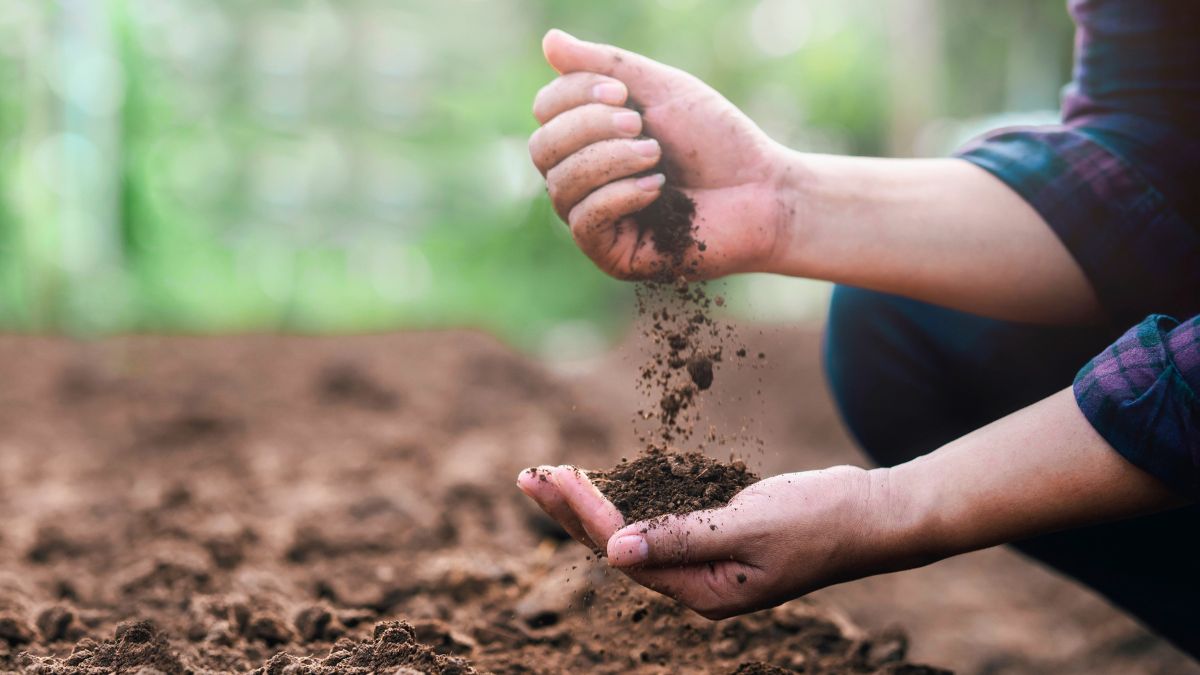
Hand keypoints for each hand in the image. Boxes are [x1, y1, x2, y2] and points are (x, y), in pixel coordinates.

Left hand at [516, 464, 906, 618]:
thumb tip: (615, 552)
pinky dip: (629, 502)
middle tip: (529, 475)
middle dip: (571, 512)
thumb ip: (682, 538)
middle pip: (617, 549)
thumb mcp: (750, 528)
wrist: (873, 515)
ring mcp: (707, 564)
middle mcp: (698, 585)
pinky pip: (659, 524)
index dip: (584, 514)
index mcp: (704, 593)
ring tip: (551, 478)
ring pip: (633, 536)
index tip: (550, 477)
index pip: (625, 553)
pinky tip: (606, 486)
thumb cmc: (820, 519)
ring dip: (592, 506)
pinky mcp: (716, 540)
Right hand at [528, 29, 792, 279]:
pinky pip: (585, 222)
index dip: (573, 95)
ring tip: (655, 155)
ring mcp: (595, 220)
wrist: (764, 192)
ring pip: (561, 185)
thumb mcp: (661, 90)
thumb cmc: (717, 141)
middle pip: (542, 148)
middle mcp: (584, 179)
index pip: (546, 112)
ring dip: (609, 160)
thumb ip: (606, 65)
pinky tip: (657, 187)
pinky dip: (618, 196)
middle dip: (588, 128)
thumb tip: (548, 41)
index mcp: (590, 138)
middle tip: (639, 125)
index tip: (623, 93)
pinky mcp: (612, 255)